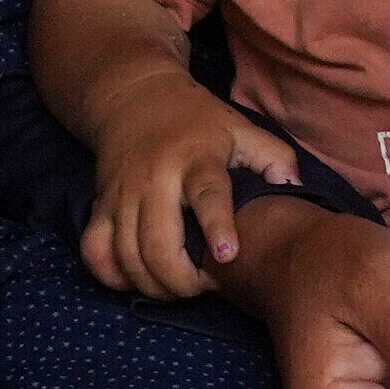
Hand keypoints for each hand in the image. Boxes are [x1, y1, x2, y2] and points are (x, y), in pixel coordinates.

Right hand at [80, 77, 306, 304]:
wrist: (134, 98)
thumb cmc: (198, 122)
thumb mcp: (240, 128)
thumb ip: (273, 157)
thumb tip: (295, 189)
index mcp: (195, 158)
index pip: (206, 193)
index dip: (216, 225)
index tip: (228, 254)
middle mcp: (154, 179)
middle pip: (157, 241)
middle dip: (182, 279)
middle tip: (206, 287)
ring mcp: (122, 195)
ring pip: (126, 255)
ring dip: (153, 285)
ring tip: (181, 290)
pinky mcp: (100, 206)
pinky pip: (95, 252)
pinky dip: (112, 276)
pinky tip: (137, 281)